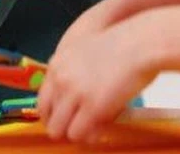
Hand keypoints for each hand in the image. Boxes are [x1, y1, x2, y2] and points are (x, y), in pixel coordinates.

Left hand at [38, 14, 160, 143]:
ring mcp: (74, 94)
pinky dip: (88, 137)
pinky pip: (79, 133)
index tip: (64, 119)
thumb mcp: (84, 54)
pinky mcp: (93, 107)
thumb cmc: (120, 45)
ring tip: (90, 131)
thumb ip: (74, 74)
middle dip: (61, 126)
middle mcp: (59, 80)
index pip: (42, 100)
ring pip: (59, 129)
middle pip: (47, 116)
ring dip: (74, 133)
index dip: (53, 113)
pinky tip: (100, 133)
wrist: (137, 43)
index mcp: (55, 66)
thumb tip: (75, 94)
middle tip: (77, 129)